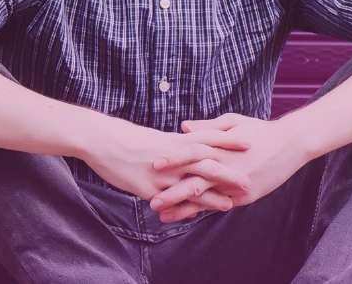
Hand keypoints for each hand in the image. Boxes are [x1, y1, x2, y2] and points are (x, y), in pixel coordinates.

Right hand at [82, 119, 253, 214]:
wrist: (102, 140)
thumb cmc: (128, 138)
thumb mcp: (156, 137)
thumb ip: (175, 143)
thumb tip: (189, 144)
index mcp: (174, 139)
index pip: (208, 136)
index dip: (229, 139)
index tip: (250, 141)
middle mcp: (172, 156)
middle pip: (205, 163)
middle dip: (228, 173)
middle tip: (248, 181)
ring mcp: (161, 173)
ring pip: (190, 185)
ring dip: (211, 196)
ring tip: (230, 204)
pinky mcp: (148, 187)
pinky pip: (170, 199)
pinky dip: (185, 207)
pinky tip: (196, 215)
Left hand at [148, 113, 308, 221]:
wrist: (291, 144)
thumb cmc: (259, 130)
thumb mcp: (233, 122)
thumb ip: (206, 128)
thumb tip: (182, 127)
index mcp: (221, 147)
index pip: (192, 153)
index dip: (173, 159)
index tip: (153, 165)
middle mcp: (227, 168)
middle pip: (195, 182)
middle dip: (172, 194)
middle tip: (151, 202)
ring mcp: (236, 184)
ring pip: (205, 199)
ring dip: (183, 209)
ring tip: (163, 217)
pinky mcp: (245, 196)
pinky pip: (219, 204)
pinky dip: (202, 209)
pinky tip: (186, 216)